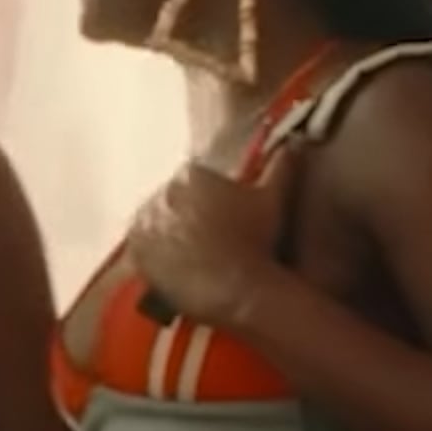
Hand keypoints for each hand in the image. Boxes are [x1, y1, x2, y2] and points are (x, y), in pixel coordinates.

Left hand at [124, 146, 301, 329]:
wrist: (236, 287)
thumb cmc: (256, 240)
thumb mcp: (273, 198)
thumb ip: (281, 166)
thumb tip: (294, 142)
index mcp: (190, 175)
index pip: (193, 181)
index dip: (207, 200)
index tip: (220, 217)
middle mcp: (160, 195)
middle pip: (170, 201)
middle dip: (184, 215)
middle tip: (206, 238)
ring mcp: (145, 227)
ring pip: (154, 225)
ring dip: (167, 235)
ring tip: (189, 256)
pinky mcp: (137, 256)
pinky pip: (140, 252)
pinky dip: (153, 258)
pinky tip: (173, 268)